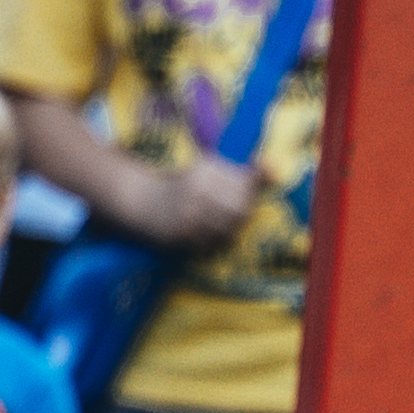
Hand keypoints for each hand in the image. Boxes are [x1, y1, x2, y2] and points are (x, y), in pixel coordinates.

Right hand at [148, 151, 265, 253]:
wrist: (138, 201)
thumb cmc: (179, 185)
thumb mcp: (207, 170)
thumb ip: (240, 173)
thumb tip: (275, 170)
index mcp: (206, 169)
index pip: (245, 184)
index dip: (250, 192)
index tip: (244, 193)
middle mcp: (199, 190)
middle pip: (241, 208)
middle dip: (242, 213)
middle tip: (229, 212)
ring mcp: (190, 214)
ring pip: (229, 228)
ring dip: (228, 228)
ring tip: (214, 222)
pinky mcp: (182, 235)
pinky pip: (212, 244)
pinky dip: (213, 241)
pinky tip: (202, 233)